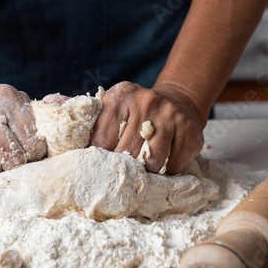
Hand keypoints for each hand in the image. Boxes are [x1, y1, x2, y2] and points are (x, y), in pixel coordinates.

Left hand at [90, 82, 204, 173]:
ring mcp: (172, 116)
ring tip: (142, 167)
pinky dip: (166, 171)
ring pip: (152, 162)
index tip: (99, 166)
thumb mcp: (115, 108)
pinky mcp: (191, 132)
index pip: (102, 139)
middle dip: (123, 166)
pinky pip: (173, 166)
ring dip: (145, 171)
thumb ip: (96, 126)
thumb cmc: (137, 112)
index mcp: (122, 95)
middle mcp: (148, 102)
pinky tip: (163, 160)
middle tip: (122, 171)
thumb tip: (75, 154)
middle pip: (127, 152)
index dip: (100, 157)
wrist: (178, 100)